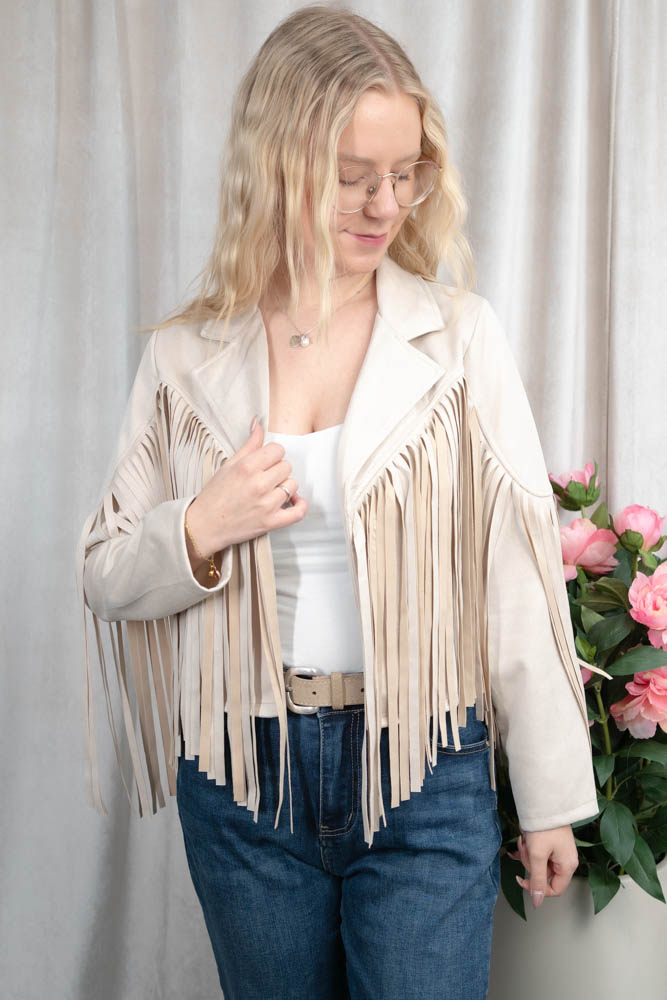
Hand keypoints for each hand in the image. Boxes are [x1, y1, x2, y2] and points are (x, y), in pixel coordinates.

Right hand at [186, 416, 307, 555]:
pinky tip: (294, 501)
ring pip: (292, 485)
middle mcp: (258, 484)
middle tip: (266, 477)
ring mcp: (266, 504)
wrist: (205, 525)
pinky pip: (297, 512)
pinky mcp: (271, 522)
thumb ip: (249, 445)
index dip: (273, 454)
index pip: (278, 450)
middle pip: (287, 466)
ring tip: (272, 490)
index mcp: (247, 467)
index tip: (267, 461)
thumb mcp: (228, 465)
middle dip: (278, 470)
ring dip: (285, 487)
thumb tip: (258, 424)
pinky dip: (300, 506)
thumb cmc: (214, 496)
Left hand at [509, 825, 579, 908]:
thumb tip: (537, 903)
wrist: (544, 802)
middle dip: (530, 863)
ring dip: (527, 853)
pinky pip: (538, 853)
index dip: (538, 888)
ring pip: (539, 863)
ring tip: (524, 840)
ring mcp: (558, 851)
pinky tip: (522, 840)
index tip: (522, 879)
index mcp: (568, 866)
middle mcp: (565, 860)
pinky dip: (528, 848)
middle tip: (525, 849)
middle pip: (544, 875)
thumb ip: (537, 881)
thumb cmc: (544, 827)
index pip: (554, 889)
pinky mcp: (551, 843)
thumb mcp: (537, 856)